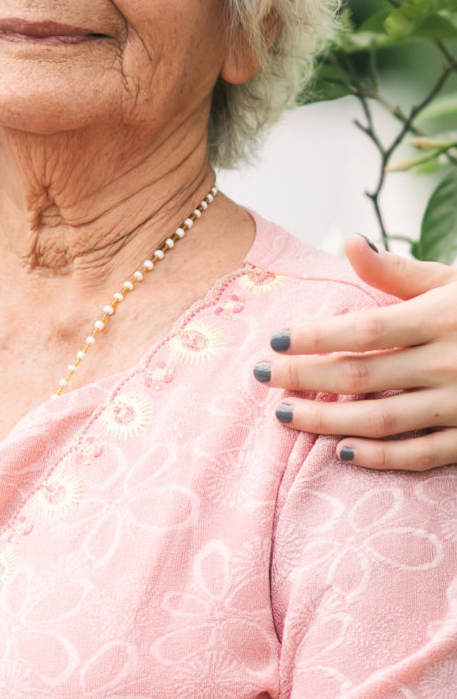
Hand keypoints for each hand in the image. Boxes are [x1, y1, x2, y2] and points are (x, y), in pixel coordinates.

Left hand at [254, 232, 456, 469]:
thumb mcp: (454, 282)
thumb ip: (399, 271)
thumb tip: (350, 240)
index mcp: (441, 317)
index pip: (364, 330)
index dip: (315, 337)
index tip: (275, 341)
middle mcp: (450, 362)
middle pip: (364, 376)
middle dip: (305, 378)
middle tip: (260, 379)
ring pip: (384, 419)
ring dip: (330, 420)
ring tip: (286, 416)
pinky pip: (423, 454)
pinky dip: (382, 458)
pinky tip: (343, 453)